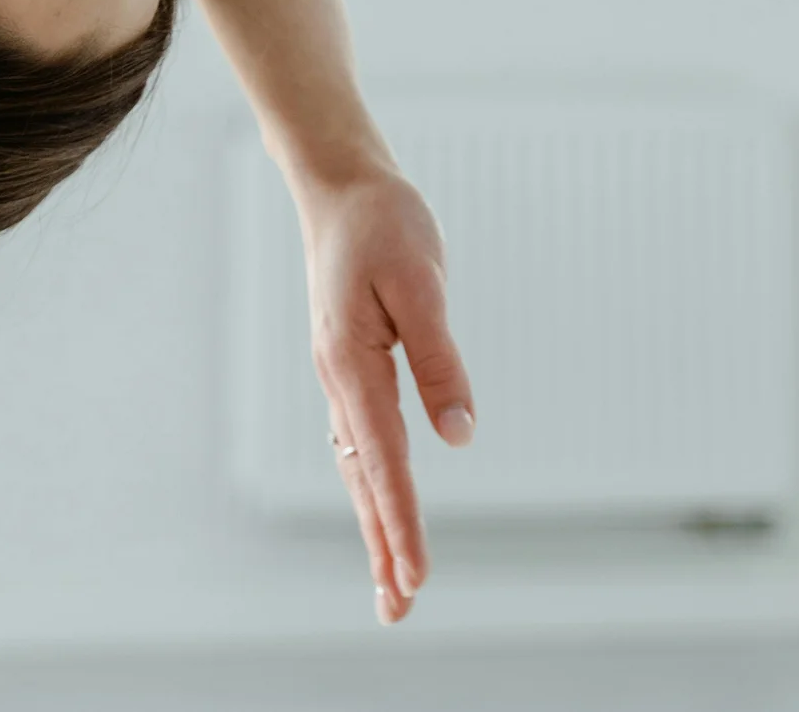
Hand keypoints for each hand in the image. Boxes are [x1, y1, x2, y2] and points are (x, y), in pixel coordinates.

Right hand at [294, 158, 474, 624]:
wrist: (341, 187)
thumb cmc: (384, 226)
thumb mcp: (421, 283)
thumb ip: (439, 360)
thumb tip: (459, 435)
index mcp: (352, 365)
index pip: (384, 461)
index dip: (401, 521)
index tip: (416, 576)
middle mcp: (339, 380)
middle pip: (363, 480)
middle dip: (383, 546)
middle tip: (397, 611)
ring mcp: (340, 376)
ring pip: (358, 467)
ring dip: (375, 524)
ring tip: (391, 582)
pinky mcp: (350, 366)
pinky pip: (359, 442)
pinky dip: (370, 485)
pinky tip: (378, 506)